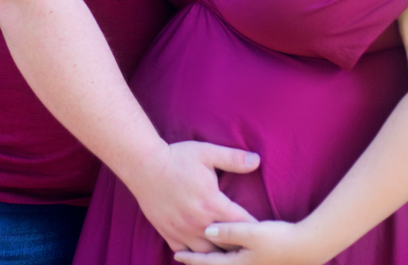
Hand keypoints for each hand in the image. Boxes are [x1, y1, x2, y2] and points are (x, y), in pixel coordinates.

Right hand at [124, 140, 260, 252]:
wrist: (143, 165)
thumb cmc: (177, 158)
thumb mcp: (207, 153)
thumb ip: (234, 159)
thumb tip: (257, 160)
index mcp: (212, 203)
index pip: (242, 224)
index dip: (255, 228)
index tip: (263, 230)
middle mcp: (198, 222)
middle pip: (227, 244)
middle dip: (239, 244)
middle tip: (249, 245)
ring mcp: (182, 230)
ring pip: (206, 253)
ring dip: (218, 252)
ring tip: (229, 253)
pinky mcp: (168, 232)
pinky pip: (184, 253)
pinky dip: (194, 255)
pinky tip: (202, 252)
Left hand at [173, 220, 323, 264]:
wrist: (307, 247)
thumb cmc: (279, 238)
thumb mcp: (252, 232)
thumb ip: (228, 231)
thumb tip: (207, 230)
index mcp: (238, 264)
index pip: (208, 262)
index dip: (191, 258)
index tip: (176, 255)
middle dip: (198, 263)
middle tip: (181, 256)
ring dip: (211, 261)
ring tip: (199, 256)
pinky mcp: (260, 262)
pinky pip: (234, 262)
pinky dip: (224, 260)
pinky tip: (225, 253)